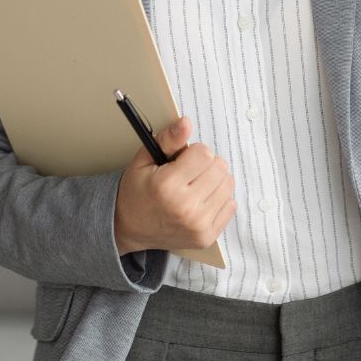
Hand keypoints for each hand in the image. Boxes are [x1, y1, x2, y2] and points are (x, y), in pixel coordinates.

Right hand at [113, 115, 236, 254]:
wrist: (130, 227)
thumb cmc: (138, 190)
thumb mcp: (144, 159)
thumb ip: (167, 139)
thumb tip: (186, 122)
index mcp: (167, 186)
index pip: (204, 153)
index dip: (194, 151)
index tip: (182, 159)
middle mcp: (184, 207)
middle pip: (219, 168)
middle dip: (206, 164)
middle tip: (189, 172)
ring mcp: (197, 225)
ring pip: (228, 184)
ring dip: (214, 180)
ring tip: (195, 185)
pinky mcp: (206, 237)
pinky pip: (231, 205)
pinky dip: (219, 199)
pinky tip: (201, 200)